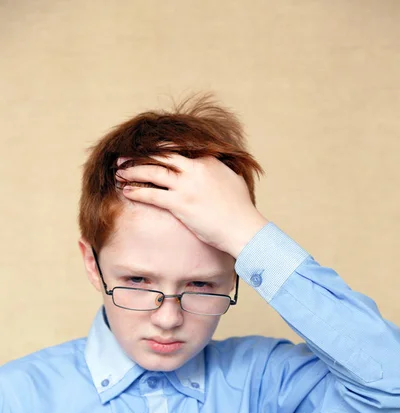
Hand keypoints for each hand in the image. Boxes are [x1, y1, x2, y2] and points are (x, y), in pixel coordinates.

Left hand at [116, 154, 268, 257]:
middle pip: (160, 156)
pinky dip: (137, 192)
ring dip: (132, 171)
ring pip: (152, 172)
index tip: (144, 150)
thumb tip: (212, 165)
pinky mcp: (180, 204)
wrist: (243, 228)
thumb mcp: (231, 179)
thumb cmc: (240, 208)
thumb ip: (217, 169)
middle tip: (122, 157)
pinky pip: (152, 194)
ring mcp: (186, 186)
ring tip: (119, 172)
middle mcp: (195, 169)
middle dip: (138, 155)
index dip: (157, 149)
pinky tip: (126, 191)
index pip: (177, 149)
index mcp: (207, 160)